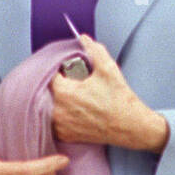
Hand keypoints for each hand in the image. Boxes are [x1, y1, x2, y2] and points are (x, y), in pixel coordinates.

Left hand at [50, 34, 168, 152]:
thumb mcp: (108, 69)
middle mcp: (57, 111)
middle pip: (44, 92)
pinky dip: (57, 116)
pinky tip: (70, 111)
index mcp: (64, 92)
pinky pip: (51, 123)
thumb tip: (83, 38)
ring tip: (71, 97)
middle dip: (54, 85)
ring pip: (45, 108)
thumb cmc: (119, 100)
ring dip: (52, 101)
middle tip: (69, 83)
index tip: (66, 70)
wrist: (130, 126)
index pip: (47, 75)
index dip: (57, 70)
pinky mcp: (65, 135)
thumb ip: (93, 49)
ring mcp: (60, 125)